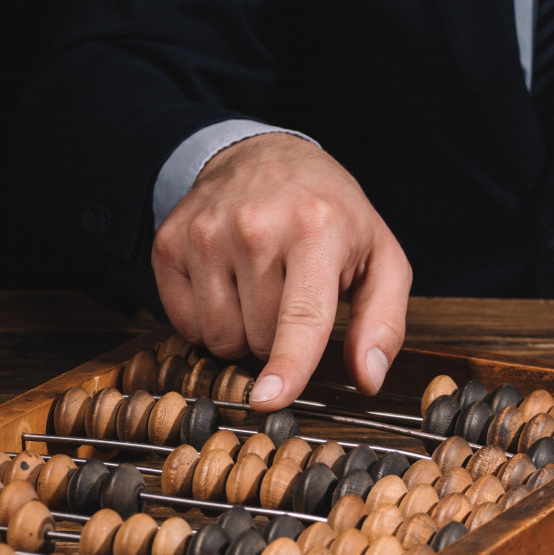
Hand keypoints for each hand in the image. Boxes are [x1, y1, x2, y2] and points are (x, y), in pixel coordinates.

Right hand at [151, 133, 412, 409]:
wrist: (263, 154)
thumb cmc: (329, 213)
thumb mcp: (379, 256)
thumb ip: (384, 322)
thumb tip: (368, 379)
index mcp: (317, 229)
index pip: (302, 314)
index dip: (289, 365)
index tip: (269, 399)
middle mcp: (256, 227)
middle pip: (261, 338)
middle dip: (278, 337)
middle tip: (290, 293)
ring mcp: (206, 233)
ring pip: (219, 337)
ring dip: (241, 331)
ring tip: (259, 286)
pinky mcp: (170, 242)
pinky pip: (184, 324)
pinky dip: (207, 319)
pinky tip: (226, 281)